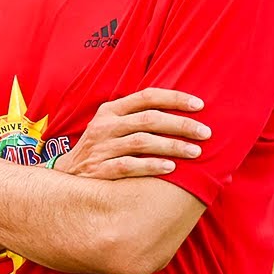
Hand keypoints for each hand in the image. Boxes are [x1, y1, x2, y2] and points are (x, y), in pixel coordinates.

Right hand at [56, 88, 208, 179]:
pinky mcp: (99, 169)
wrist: (67, 177)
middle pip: (149, 119)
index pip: (147, 96)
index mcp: (110, 110)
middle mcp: (105, 125)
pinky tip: (171, 168)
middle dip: (180, 124)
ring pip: (142, 142)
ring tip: (195, 152)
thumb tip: (182, 116)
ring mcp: (101, 147)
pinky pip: (129, 165)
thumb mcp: (111, 126)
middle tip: (205, 132)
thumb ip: (137, 118)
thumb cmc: (100, 150)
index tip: (200, 105)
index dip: (175, 98)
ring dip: (172, 146)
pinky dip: (151, 165)